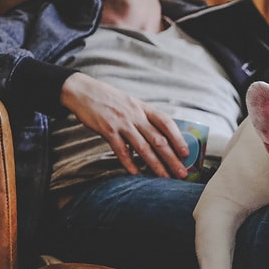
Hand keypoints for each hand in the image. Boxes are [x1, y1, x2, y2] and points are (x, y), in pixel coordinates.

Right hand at [60, 72, 189, 178]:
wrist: (82, 91)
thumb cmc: (110, 99)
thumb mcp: (132, 104)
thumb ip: (145, 118)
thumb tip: (162, 137)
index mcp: (144, 108)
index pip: (167, 123)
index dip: (178, 138)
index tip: (186, 153)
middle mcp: (136, 115)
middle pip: (158, 139)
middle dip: (172, 158)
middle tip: (181, 173)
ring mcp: (122, 123)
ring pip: (143, 148)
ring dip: (156, 165)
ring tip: (164, 177)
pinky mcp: (107, 130)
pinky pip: (121, 150)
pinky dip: (129, 163)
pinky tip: (136, 173)